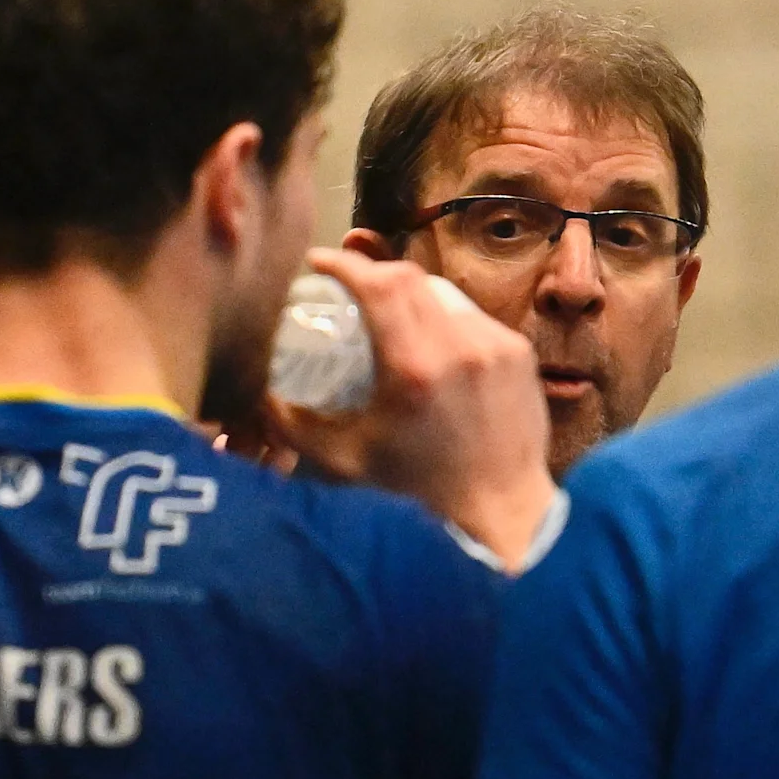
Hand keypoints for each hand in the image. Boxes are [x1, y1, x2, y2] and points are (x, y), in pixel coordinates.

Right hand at [266, 245, 554, 565]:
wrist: (500, 516)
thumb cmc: (416, 496)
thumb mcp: (343, 462)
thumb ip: (293, 423)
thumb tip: (261, 391)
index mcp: (414, 369)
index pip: (377, 284)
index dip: (343, 264)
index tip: (318, 263)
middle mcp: (460, 346)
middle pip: (408, 277)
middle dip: (372, 273)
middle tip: (348, 289)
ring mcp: (496, 346)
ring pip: (442, 291)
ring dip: (409, 294)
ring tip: (389, 315)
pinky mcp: (518, 353)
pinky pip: (471, 316)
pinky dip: (443, 319)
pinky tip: (430, 345)